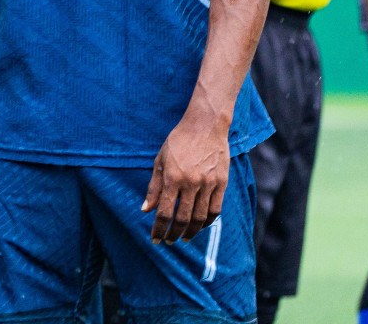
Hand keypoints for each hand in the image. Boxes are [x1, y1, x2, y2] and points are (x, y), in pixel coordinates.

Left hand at [143, 112, 229, 242]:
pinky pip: (216, 210)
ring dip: (191, 231)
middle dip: (174, 234)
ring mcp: (209, 184)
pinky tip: (200, 226)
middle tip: (169, 241)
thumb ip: (154, 187)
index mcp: (172, 178)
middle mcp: (191, 183)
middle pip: (183, 218)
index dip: (159, 229)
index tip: (155, 239)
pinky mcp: (222, 183)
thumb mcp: (160, 161)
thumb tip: (145, 210)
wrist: (205, 126)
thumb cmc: (178, 142)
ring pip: (200, 217)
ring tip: (184, 237)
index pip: (165, 212)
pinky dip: (208, 222)